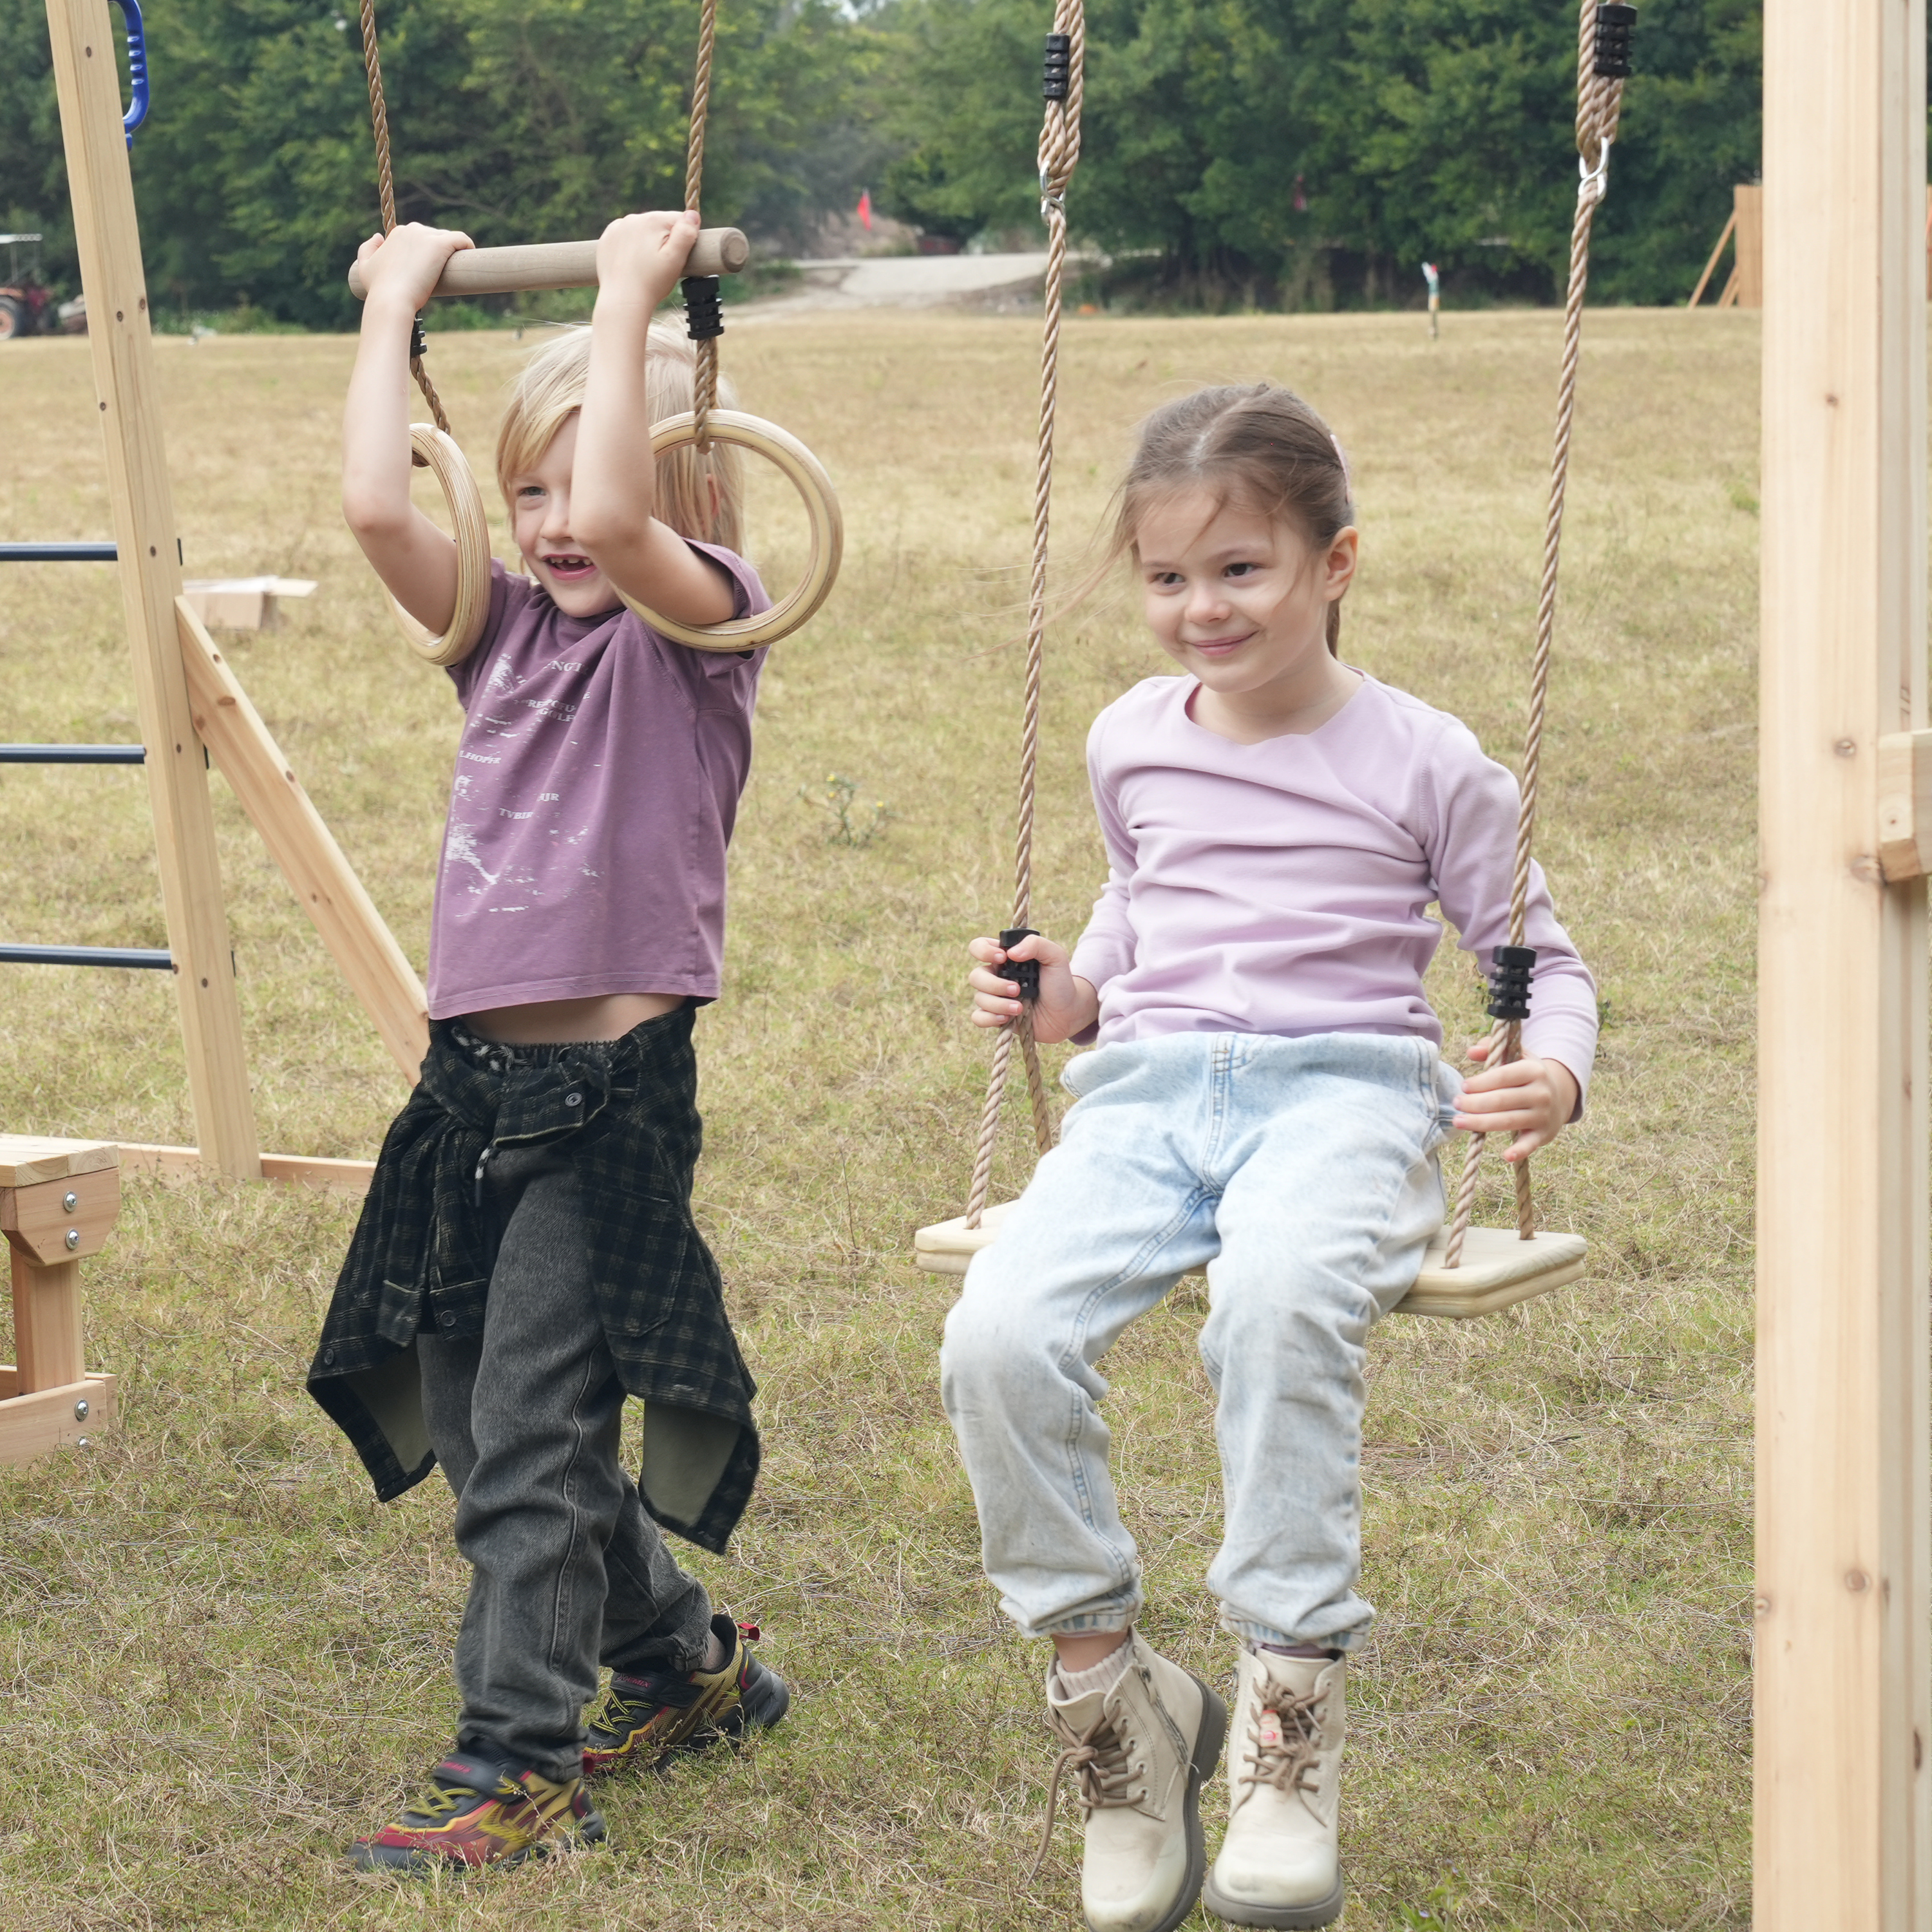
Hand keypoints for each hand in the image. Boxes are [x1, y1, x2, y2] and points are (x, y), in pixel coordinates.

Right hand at [354, 223, 473, 315]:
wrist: (391, 299)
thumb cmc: (378, 288)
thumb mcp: (363, 268)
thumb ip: (367, 249)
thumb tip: (378, 236)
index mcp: (397, 233)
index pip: (419, 236)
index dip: (426, 252)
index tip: (431, 267)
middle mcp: (412, 230)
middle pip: (434, 236)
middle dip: (439, 252)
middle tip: (443, 272)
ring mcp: (426, 236)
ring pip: (448, 238)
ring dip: (453, 251)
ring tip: (457, 269)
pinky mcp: (440, 245)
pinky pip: (461, 239)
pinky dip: (467, 244)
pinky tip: (470, 255)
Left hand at [594, 210, 701, 308]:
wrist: (622, 300)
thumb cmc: (652, 283)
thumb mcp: (676, 259)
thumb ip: (686, 234)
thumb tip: (692, 214)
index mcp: (653, 221)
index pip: (678, 219)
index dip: (682, 239)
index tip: (677, 257)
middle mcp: (634, 218)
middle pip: (659, 224)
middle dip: (664, 240)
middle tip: (659, 265)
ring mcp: (618, 227)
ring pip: (642, 229)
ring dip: (647, 242)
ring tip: (645, 265)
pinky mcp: (607, 238)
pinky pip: (625, 236)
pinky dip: (630, 245)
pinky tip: (632, 262)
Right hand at [967, 933, 1099, 1044]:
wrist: (1068, 1014)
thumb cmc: (1060, 983)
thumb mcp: (1055, 957)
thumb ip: (1036, 944)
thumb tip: (1011, 953)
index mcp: (1006, 958)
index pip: (979, 947)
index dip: (984, 951)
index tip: (1003, 958)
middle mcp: (997, 976)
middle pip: (975, 976)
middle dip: (994, 984)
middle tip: (1017, 989)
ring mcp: (995, 997)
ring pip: (979, 998)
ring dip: (998, 1004)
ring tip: (1019, 1008)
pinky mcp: (996, 1017)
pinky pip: (978, 1017)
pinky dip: (990, 1018)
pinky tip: (1006, 1019)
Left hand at [1453, 1045, 1579, 1161]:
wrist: (1559, 1095)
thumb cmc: (1525, 1073)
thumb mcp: (1515, 1055)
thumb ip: (1491, 1048)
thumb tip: (1471, 1052)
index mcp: (1533, 1070)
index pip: (1502, 1077)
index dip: (1481, 1082)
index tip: (1463, 1086)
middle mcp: (1541, 1093)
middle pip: (1501, 1100)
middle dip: (1475, 1103)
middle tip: (1456, 1104)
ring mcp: (1543, 1115)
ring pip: (1508, 1121)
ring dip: (1481, 1123)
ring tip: (1458, 1122)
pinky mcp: (1543, 1134)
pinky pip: (1530, 1144)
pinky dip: (1519, 1151)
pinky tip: (1505, 1155)